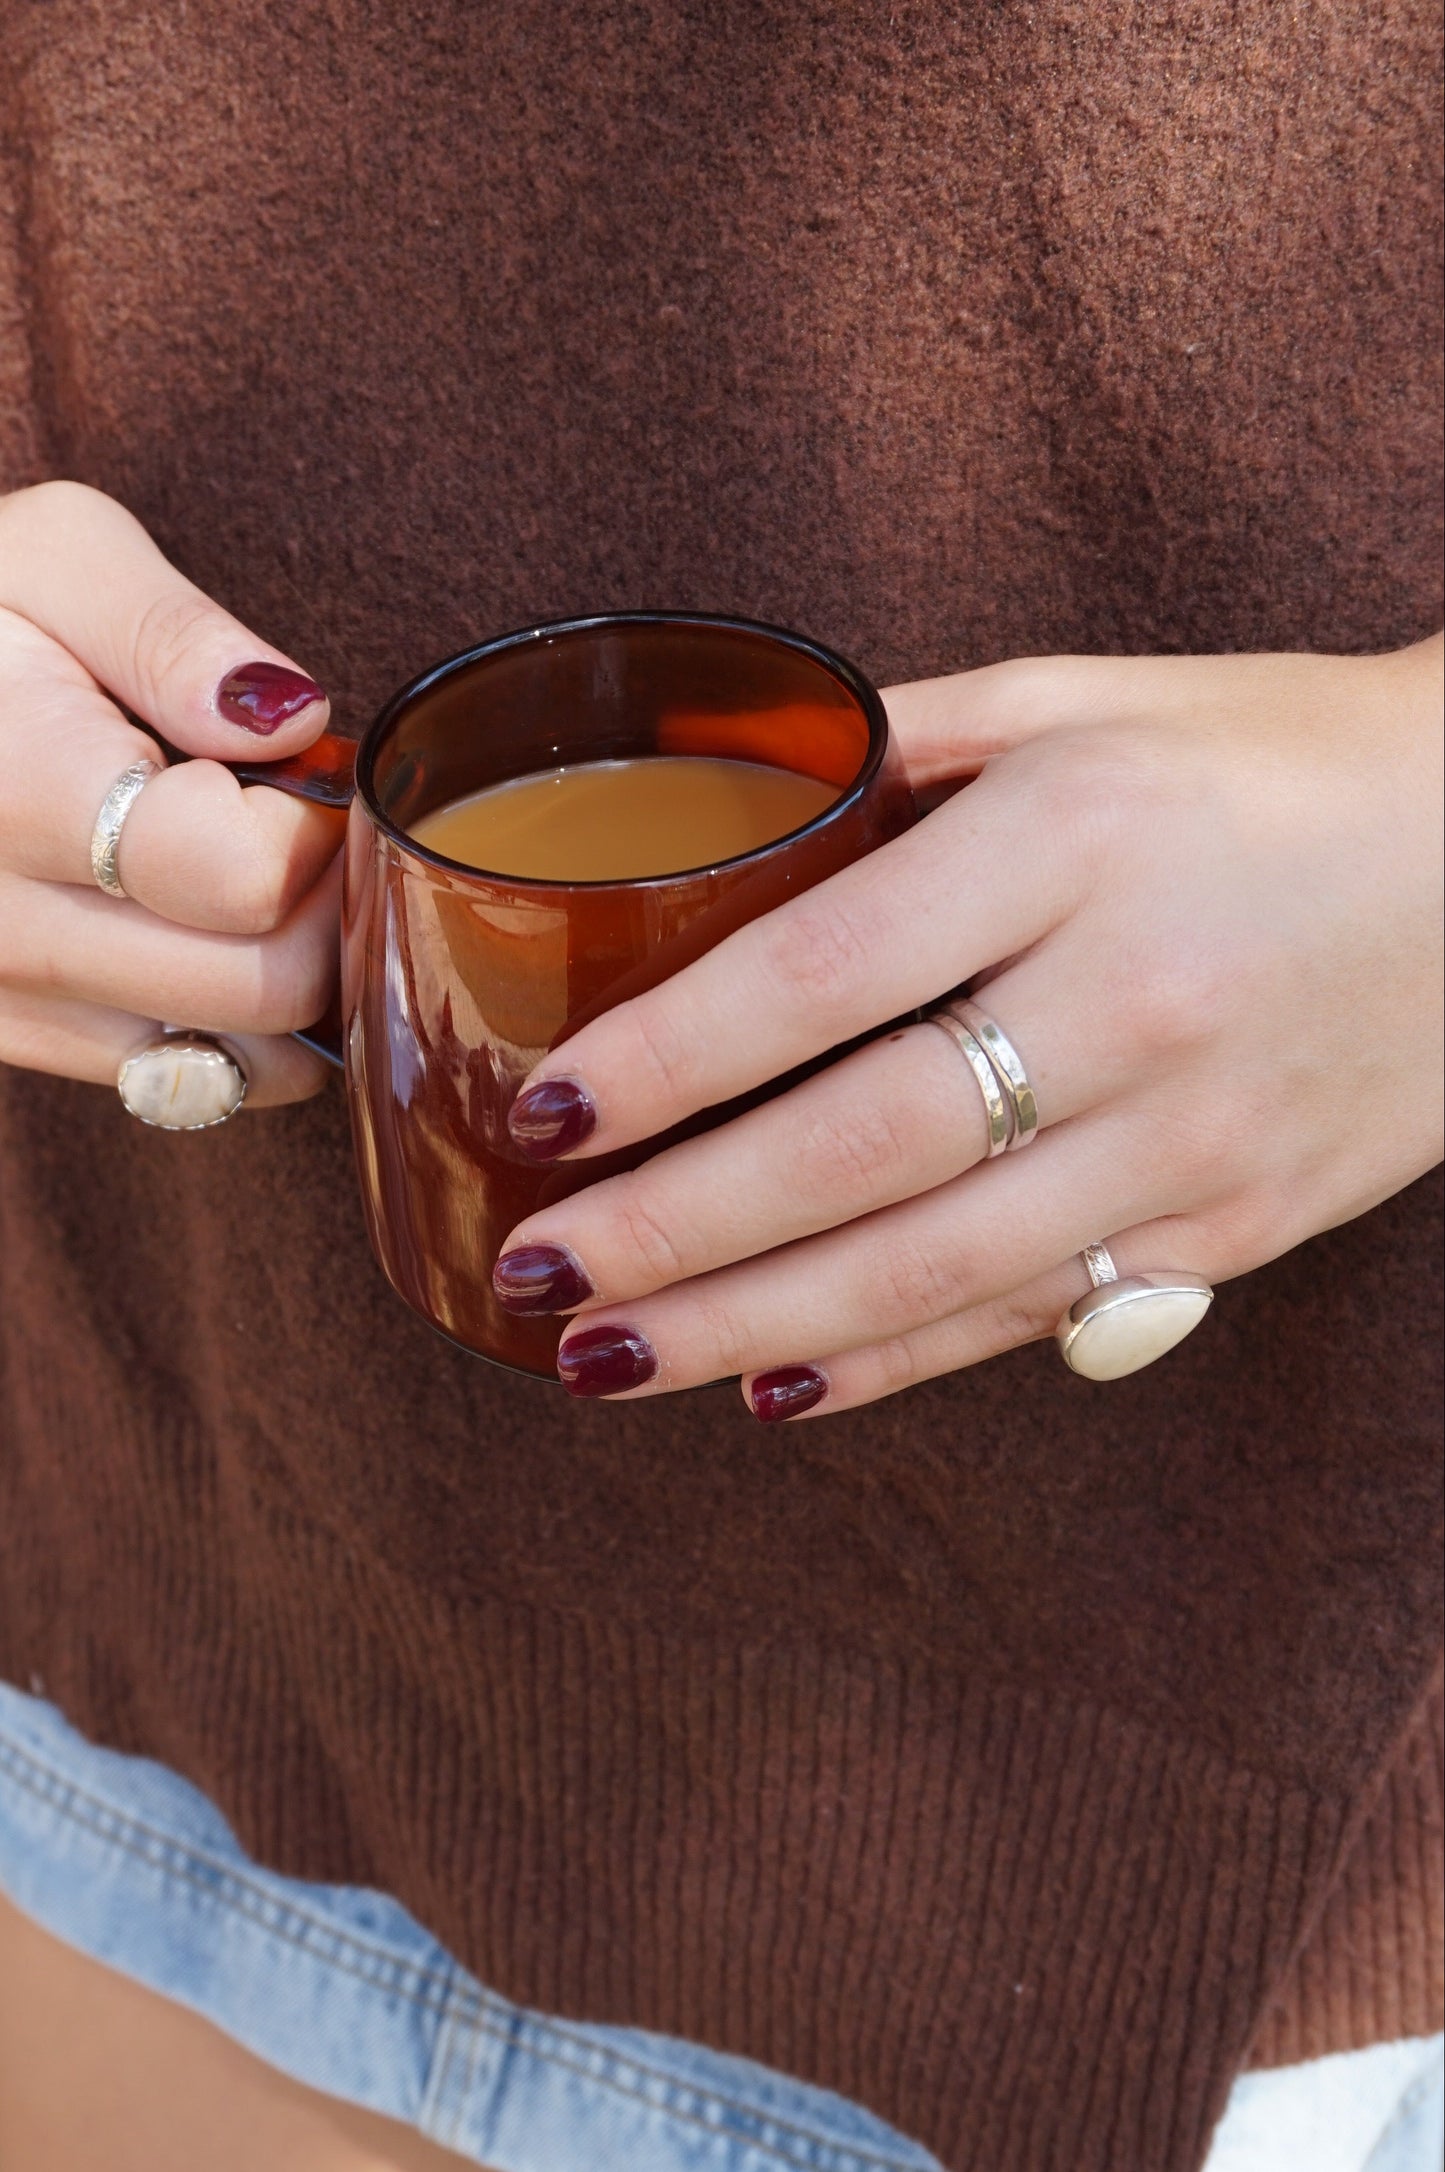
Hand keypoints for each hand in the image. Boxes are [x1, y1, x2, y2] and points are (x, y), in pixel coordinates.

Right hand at [0, 482, 341, 1106]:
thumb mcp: (53, 555)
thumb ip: (174, 633)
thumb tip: (287, 720)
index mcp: (10, 793)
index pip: (239, 878)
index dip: (305, 821)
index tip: (291, 767)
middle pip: (263, 989)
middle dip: (325, 900)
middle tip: (302, 819)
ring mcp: (4, 1006)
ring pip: (242, 1058)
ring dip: (297, 970)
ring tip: (256, 865)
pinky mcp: (20, 1046)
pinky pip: (195, 1081)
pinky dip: (246, 1019)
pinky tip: (216, 927)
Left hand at [492, 639, 1444, 1414]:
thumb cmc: (1286, 755)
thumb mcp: (1098, 694)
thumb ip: (909, 736)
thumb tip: (728, 783)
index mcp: (1076, 835)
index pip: (826, 968)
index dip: (672, 1053)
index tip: (547, 1106)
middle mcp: (1132, 996)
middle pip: (861, 1149)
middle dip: (676, 1228)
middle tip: (539, 1268)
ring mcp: (1193, 1132)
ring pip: (935, 1266)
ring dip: (748, 1322)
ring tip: (604, 1358)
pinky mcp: (1237, 1220)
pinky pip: (1035, 1314)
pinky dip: (893, 1359)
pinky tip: (775, 1380)